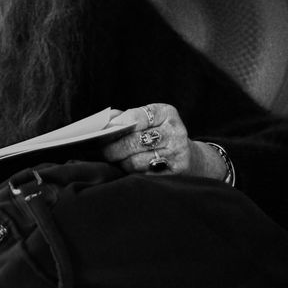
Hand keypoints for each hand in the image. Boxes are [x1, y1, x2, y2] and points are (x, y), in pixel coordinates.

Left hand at [102, 103, 218, 177]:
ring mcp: (177, 153)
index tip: (101, 131)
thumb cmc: (159, 134)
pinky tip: (123, 169)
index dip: (117, 125)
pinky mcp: (175, 172)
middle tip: (98, 151)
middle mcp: (175, 132)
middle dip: (112, 147)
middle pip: (135, 141)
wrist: (189, 156)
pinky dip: (130, 173)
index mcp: (167, 113)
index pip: (137, 117)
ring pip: (136, 161)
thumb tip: (102, 122)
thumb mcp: (149, 120)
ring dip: (120, 162)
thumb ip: (125, 117)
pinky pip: (144, 175)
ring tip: (109, 160)